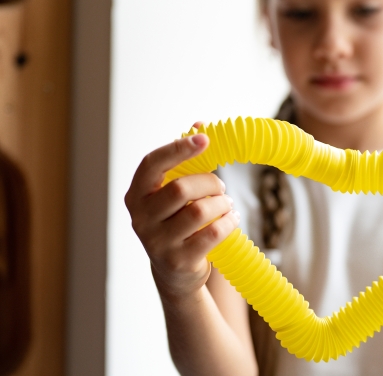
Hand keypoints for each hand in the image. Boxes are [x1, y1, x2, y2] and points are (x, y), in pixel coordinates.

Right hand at [124, 122, 239, 301]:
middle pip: (181, 188)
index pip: (152, 164)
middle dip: (210, 183)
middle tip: (220, 188)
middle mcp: (141, 218)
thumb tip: (199, 124)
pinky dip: (228, 222)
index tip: (204, 139)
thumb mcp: (173, 193)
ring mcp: (157, 242)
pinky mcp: (178, 260)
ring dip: (222, 204)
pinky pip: (212, 234)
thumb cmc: (176, 222)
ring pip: (199, 211)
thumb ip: (183, 161)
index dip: (178, 149)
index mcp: (136, 195)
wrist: (174, 272)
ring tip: (227, 205)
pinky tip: (231, 220)